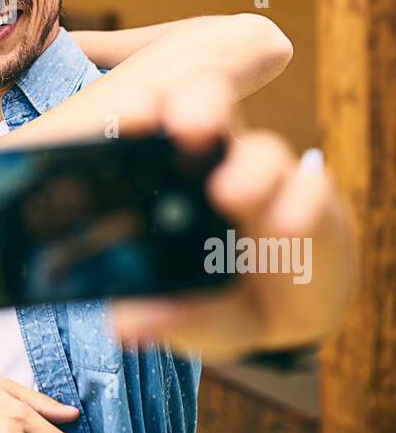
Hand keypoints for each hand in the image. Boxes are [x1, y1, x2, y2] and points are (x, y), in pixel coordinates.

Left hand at [105, 71, 353, 362]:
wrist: (289, 307)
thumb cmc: (221, 295)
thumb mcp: (190, 312)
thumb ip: (162, 314)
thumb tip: (121, 324)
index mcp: (166, 172)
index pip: (148, 121)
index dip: (137, 109)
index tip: (128, 117)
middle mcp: (215, 160)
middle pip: (206, 107)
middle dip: (196, 108)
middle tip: (185, 127)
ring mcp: (266, 177)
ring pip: (260, 152)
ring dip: (247, 169)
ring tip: (229, 194)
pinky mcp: (311, 198)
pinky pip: (311, 190)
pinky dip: (299, 204)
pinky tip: (286, 227)